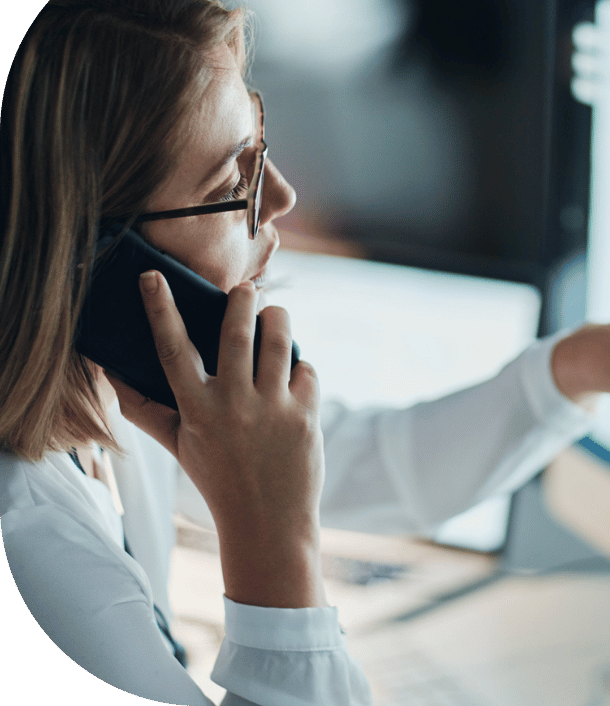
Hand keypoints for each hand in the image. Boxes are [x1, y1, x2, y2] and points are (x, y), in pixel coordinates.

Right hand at [107, 270, 325, 607]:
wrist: (269, 524)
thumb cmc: (219, 479)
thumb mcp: (179, 446)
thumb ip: (145, 410)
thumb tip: (111, 373)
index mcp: (197, 410)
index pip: (172, 350)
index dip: (160, 310)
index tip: (153, 278)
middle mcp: (234, 405)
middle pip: (237, 332)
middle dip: (243, 299)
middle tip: (246, 287)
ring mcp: (273, 409)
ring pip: (278, 341)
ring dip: (277, 318)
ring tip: (273, 314)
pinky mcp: (305, 415)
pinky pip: (305, 369)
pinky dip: (299, 365)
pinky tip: (292, 374)